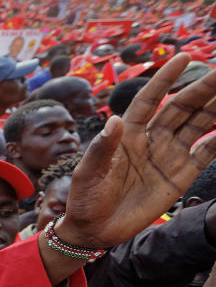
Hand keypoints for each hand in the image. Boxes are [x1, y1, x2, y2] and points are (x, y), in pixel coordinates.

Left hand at [61, 54, 215, 247]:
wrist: (94, 230)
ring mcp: (167, 157)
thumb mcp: (87, 173)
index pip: (150, 99)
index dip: (165, 79)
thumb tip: (114, 121)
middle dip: (202, 89)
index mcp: (127, 133)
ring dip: (214, 110)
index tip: (183, 57)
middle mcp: (150, 140)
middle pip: (181, 108)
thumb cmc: (84, 198)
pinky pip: (204, 154)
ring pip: (197, 126)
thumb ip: (102, 149)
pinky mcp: (179, 178)